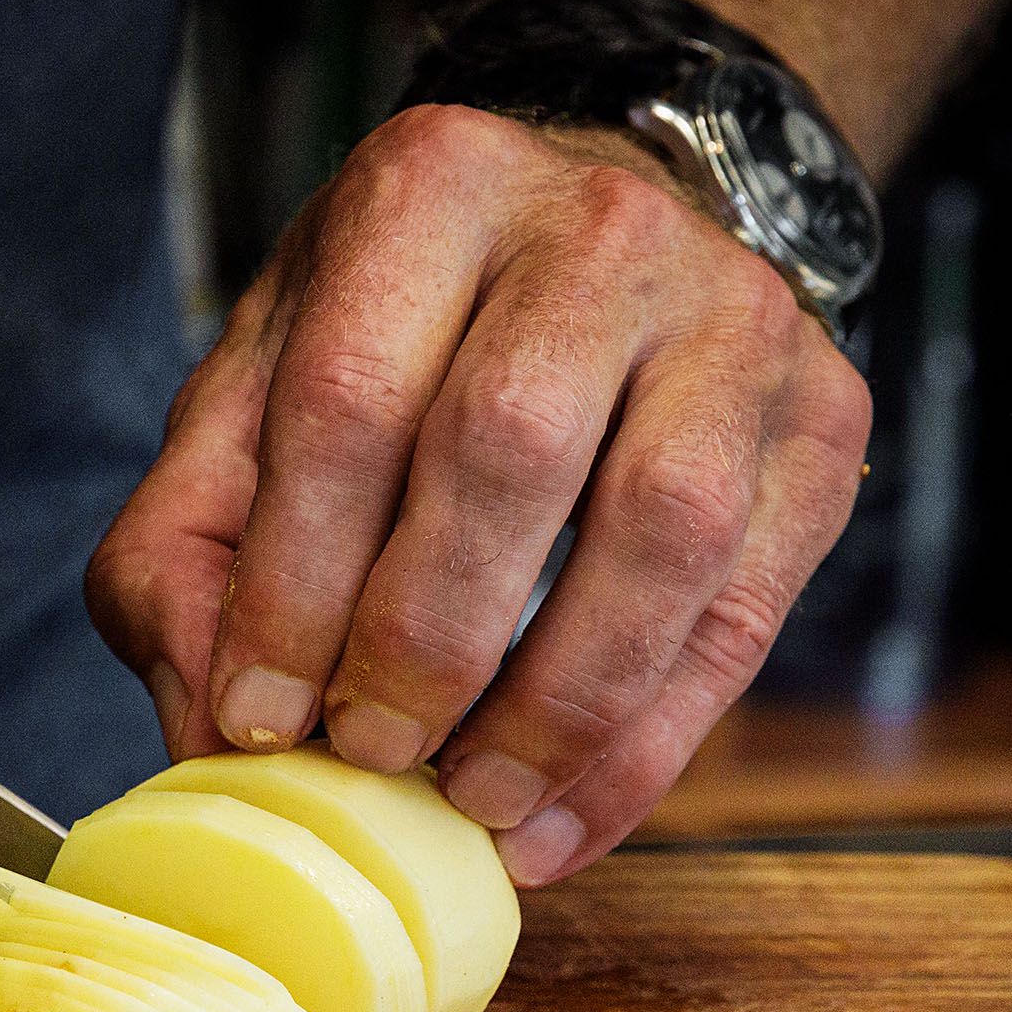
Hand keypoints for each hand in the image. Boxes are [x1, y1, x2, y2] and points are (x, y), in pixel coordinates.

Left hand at [87, 104, 870, 885]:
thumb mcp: (250, 395)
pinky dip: (646, 745)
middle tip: (371, 754)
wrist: (592, 235)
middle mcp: (599, 227)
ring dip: (556, 703)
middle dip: (427, 638)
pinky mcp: (823, 419)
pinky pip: (744, 610)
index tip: (261, 715)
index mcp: (429, 191)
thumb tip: (214, 724)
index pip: (349, 399)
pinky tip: (560, 820)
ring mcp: (736, 315)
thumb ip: (187, 545)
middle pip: (510, 449)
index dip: (296, 580)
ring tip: (471, 802)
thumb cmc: (393, 339)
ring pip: (661, 529)